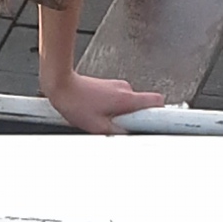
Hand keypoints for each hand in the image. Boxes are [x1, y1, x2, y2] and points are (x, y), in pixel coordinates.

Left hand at [45, 70, 166, 133]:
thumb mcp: (98, 127)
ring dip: (120, 114)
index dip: (161, 113)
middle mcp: (125, 89)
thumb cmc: (75, 102)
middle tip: (118, 126)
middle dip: (133, 118)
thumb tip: (130, 136)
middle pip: (142, 106)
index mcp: (126, 98)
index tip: (162, 123)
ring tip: (102, 118)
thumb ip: (118, 133)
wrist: (61, 85)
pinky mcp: (109, 86)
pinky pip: (119, 100)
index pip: (157, 101)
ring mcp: (117, 85)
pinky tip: (97, 112)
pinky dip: (113, 108)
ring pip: (129, 104)